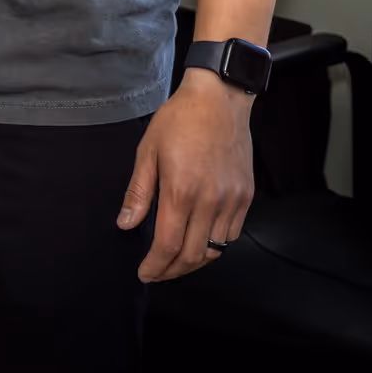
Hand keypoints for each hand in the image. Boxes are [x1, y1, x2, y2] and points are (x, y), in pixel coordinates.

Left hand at [121, 73, 254, 281]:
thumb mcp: (148, 151)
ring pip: (216, 250)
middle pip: (193, 255)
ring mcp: (231, 200)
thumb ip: (138, 193)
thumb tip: (125, 223)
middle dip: (172, 271)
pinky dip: (215, 246)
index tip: (145, 273)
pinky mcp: (246, 196)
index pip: (168, 245)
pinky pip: (232, 234)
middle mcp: (210, 201)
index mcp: (181, 191)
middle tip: (157, 271)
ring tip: (177, 262)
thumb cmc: (179, 120)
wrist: (218, 99)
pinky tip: (201, 242)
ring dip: (194, 262)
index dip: (155, 266)